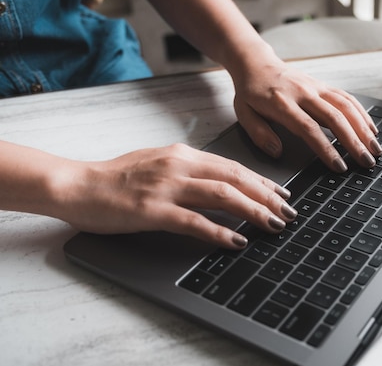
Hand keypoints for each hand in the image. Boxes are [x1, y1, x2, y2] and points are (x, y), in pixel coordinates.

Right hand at [60, 144, 295, 248]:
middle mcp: (179, 166)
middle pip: (235, 178)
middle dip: (267, 196)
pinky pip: (194, 221)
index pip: (232, 166)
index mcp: (182, 155)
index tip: (281, 194)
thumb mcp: (158, 164)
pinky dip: (219, 231)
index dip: (261, 181)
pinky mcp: (152, 211)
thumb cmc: (116, 177)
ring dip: (253, 211)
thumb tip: (219, 181)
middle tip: (288, 212)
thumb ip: (188, 170)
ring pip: (222, 196)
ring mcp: (166, 188)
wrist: (77, 185)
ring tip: (274, 224)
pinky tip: (237, 240)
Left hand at [232, 58, 381, 171]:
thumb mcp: (243, 114)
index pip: (309, 128)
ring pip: (346, 106)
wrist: (257, 63)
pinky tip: (371, 129)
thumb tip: (277, 151)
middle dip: (354, 142)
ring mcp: (316, 87)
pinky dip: (362, 114)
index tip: (339, 166)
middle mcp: (304, 93)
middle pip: (335, 118)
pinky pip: (347, 98)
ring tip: (375, 149)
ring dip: (364, 128)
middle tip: (367, 162)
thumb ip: (259, 134)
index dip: (326, 148)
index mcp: (282, 103)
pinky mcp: (323, 85)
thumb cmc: (250, 92)